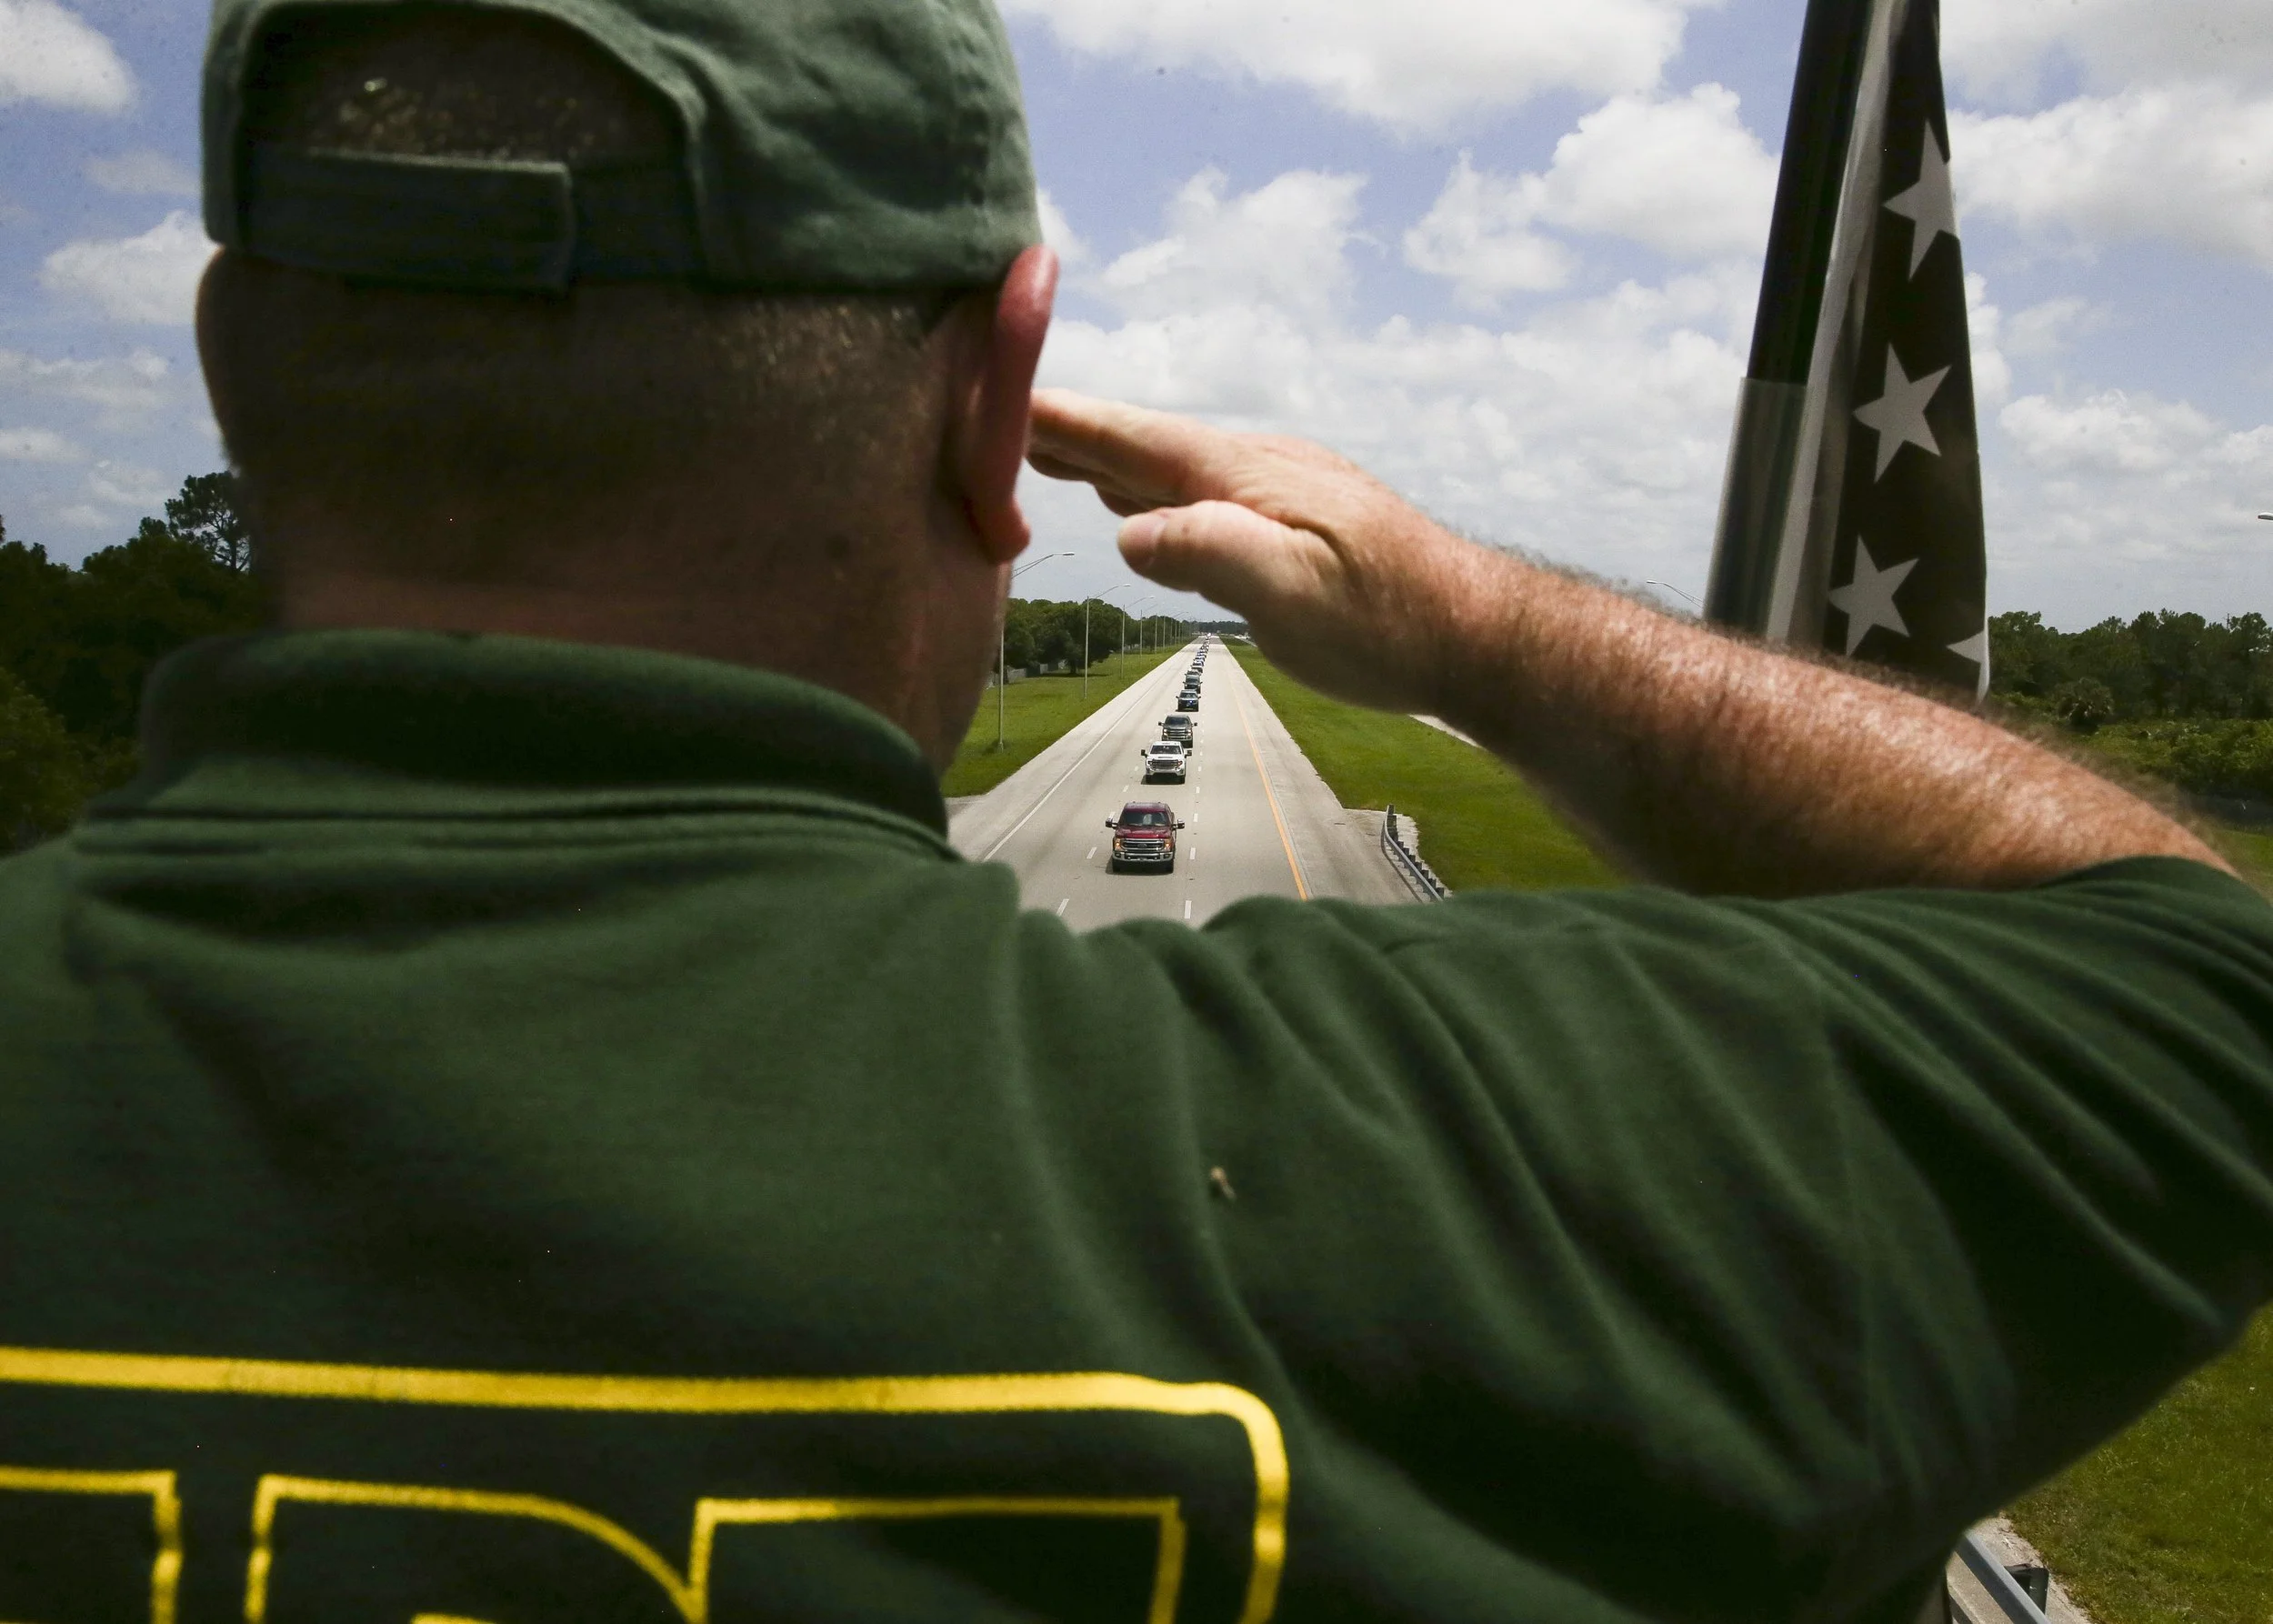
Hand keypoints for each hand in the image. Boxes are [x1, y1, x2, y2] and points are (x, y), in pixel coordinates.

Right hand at [1026, 389, 1476, 714]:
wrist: (1476, 634)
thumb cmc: (1390, 623)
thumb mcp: (1295, 594)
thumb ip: (1211, 553)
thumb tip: (1129, 532)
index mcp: (1246, 476)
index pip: (1135, 438)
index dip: (1065, 421)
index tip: (1000, 396)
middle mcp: (1256, 469)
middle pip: (1143, 444)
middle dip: (1071, 432)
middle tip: (995, 416)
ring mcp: (1277, 492)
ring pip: (1170, 468)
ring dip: (1104, 459)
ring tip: (1046, 451)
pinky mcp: (1292, 522)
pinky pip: (1199, 494)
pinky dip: (1149, 490)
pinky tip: (1137, 504)